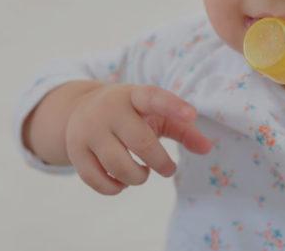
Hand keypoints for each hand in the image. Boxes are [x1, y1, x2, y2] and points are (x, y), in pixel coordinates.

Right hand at [66, 84, 212, 194]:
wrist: (79, 109)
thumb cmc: (129, 114)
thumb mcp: (155, 114)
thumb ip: (183, 129)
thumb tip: (208, 148)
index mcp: (132, 96)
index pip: (153, 97)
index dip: (173, 105)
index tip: (192, 114)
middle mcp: (108, 110)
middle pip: (141, 142)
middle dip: (161, 162)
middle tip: (168, 168)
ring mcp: (88, 130)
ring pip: (119, 165)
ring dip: (138, 177)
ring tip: (142, 173)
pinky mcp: (76, 151)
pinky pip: (98, 180)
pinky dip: (115, 188)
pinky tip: (121, 182)